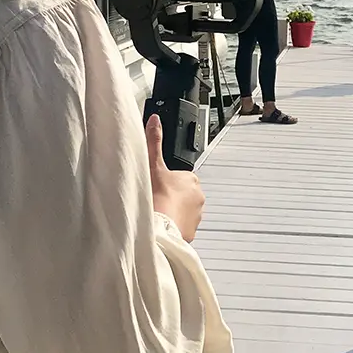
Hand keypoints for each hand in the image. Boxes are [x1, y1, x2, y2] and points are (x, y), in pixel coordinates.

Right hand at [145, 114, 205, 242]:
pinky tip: (162, 223)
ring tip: (158, 211)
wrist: (159, 226)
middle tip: (156, 198)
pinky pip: (182, 226)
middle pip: (183, 194)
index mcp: (192, 179)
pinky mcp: (192, 232)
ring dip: (173, 211)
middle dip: (172, 196)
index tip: (157, 185)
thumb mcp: (153, 163)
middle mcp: (198, 197)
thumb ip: (154, 140)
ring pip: (183, 211)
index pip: (180, 177)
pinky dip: (174, 225)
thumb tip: (155, 120)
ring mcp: (197, 216)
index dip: (167, 180)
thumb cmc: (157, 196)